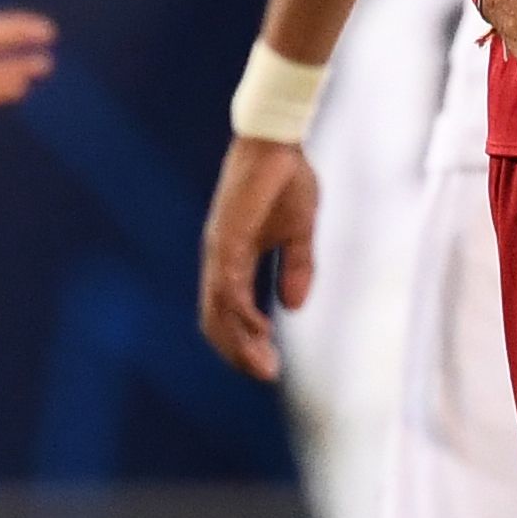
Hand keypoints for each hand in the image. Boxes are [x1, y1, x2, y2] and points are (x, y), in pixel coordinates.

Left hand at [199, 139, 320, 380]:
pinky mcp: (226, 239)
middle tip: (266, 374)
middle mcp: (220, 259)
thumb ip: (296, 269)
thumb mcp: (299, 234)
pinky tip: (261, 330)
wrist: (279, 143)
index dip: (247, 340)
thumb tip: (293, 307)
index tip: (270, 363)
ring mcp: (220, 250)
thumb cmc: (287, 180)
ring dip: (240, 342)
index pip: (230, 312)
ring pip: (218, 310)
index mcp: (234, 258)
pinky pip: (228, 287)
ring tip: (264, 365)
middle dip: (240, 353)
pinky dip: (241, 313)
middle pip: (217, 320)